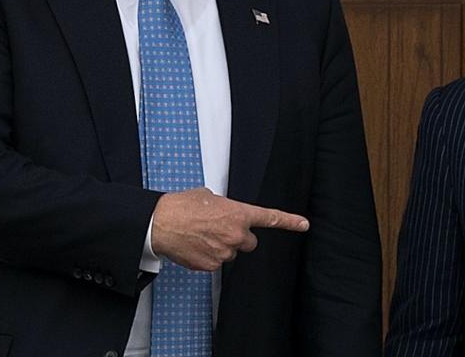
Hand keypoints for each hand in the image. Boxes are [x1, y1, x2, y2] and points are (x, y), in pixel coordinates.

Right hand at [150, 187, 308, 270]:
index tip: (304, 224)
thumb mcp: (209, 197)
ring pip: (231, 253)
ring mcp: (224, 252)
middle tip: (220, 230)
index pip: (270, 218)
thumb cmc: (182, 206)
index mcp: (239, 214)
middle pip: (249, 242)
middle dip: (239, 238)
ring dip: (222, 246)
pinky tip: (196, 246)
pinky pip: (216, 262)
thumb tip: (223, 212)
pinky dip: (208, 256)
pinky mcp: (211, 266)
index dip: (290, 222)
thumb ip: (225, 207)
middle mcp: (236, 234)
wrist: (160, 223)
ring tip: (202, 236)